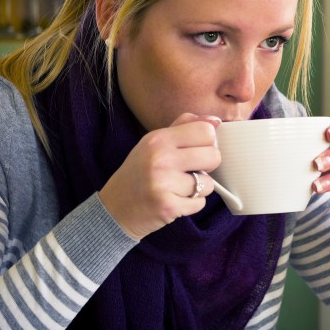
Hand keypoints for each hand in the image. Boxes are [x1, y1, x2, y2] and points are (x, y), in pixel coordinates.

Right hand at [98, 114, 220, 239]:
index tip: (197, 151)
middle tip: (191, 171)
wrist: (114, 209)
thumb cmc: (139, 173)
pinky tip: (175, 200)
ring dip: (199, 189)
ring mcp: (163, 183)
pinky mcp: (168, 206)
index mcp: (158, 139)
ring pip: (208, 184)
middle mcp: (160, 158)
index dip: (208, 143)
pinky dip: (191, 204)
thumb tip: (215, 121)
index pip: (206, 131)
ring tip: (179, 188)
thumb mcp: (154, 143)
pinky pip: (200, 203)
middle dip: (208, 166)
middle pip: (213, 156)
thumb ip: (183, 127)